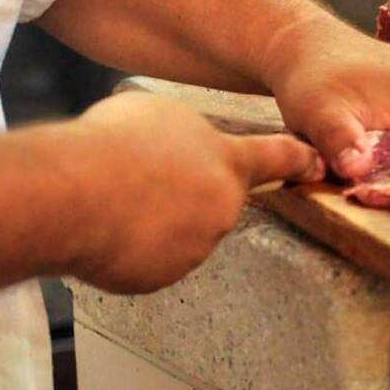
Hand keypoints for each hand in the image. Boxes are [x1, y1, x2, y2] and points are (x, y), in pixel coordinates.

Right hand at [65, 92, 321, 292]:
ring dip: (154, 221)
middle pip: (211, 200)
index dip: (298, 161)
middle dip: (182, 193)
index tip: (318, 165)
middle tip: (138, 179)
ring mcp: (196, 247)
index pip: (277, 158)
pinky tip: (107, 230)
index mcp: (228, 162)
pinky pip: (150, 262)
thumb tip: (175, 146)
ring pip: (179, 233)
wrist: (71, 195)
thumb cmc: (111, 146)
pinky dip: (130, 250)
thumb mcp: (157, 113)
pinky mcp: (164, 276)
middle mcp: (222, 208)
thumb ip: (183, 133)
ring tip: (114, 202)